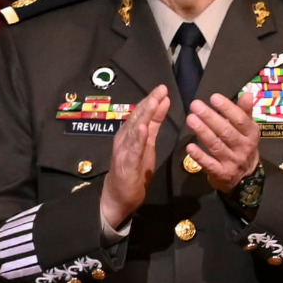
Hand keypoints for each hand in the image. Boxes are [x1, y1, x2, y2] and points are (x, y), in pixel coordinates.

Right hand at [96, 85, 169, 231]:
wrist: (119, 195)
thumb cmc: (134, 167)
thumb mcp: (148, 142)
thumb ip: (154, 122)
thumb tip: (163, 101)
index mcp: (130, 133)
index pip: (141, 114)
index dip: (151, 100)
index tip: (162, 88)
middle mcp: (124, 139)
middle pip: (137, 118)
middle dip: (148, 103)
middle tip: (160, 90)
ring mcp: (124, 151)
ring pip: (134, 131)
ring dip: (143, 116)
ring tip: (153, 103)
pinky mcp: (126, 164)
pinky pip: (133, 150)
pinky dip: (138, 139)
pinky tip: (143, 129)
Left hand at [184, 93, 262, 194]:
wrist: (245, 177)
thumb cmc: (243, 146)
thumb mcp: (248, 129)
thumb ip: (245, 112)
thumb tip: (247, 94)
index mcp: (251, 134)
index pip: (240, 120)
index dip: (228, 108)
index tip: (214, 97)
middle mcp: (244, 147)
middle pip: (226, 131)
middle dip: (210, 117)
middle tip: (195, 105)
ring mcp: (233, 161)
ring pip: (216, 146)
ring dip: (203, 132)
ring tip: (190, 119)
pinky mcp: (222, 173)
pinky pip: (209, 164)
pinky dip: (199, 156)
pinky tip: (189, 146)